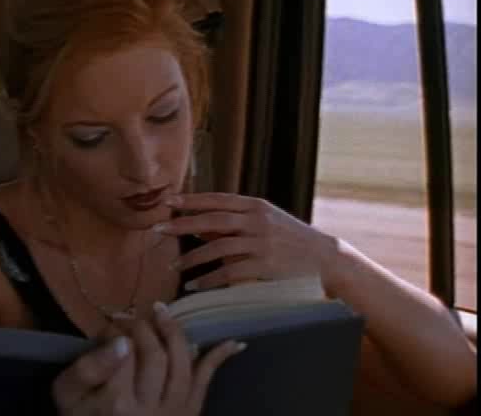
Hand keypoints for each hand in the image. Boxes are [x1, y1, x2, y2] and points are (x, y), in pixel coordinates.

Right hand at [52, 302, 245, 414]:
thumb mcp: (68, 394)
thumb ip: (88, 367)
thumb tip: (123, 341)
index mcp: (115, 404)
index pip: (123, 351)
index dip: (116, 330)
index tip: (110, 324)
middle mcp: (149, 410)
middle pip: (154, 355)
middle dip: (143, 328)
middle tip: (130, 318)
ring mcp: (173, 413)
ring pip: (182, 364)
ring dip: (174, 332)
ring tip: (160, 313)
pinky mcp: (189, 414)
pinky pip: (206, 381)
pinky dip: (219, 358)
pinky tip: (236, 342)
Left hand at [155, 192, 341, 292]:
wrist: (326, 259)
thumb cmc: (292, 239)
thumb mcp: (266, 221)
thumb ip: (234, 222)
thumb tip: (199, 225)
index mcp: (255, 206)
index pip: (216, 200)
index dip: (191, 201)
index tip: (168, 203)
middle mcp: (257, 221)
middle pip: (211, 220)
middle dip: (181, 224)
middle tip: (157, 230)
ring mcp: (261, 243)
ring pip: (217, 248)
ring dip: (192, 258)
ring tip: (173, 266)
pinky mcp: (265, 266)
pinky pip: (229, 273)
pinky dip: (209, 279)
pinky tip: (195, 284)